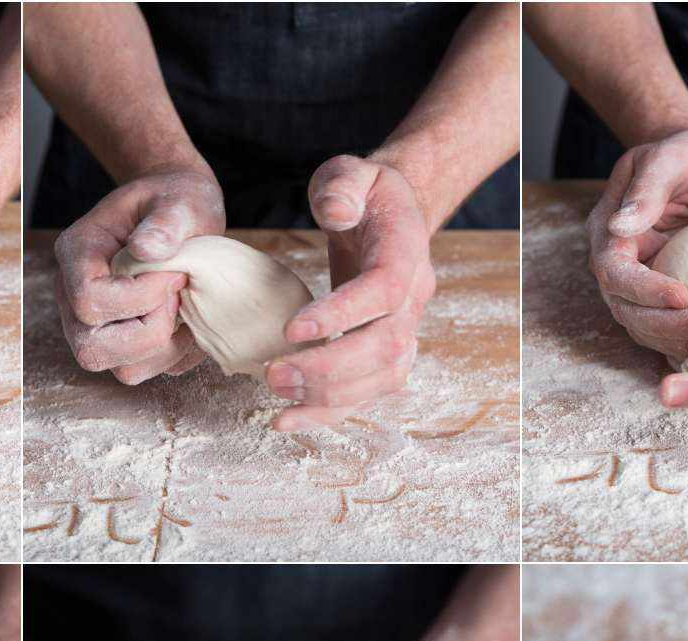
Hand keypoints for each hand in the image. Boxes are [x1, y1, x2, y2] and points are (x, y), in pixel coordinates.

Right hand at [53, 168, 223, 383]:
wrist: (181, 214)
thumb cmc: (175, 202)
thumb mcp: (179, 200)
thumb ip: (166, 221)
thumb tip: (147, 250)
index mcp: (78, 254)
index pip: (88, 301)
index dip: (138, 297)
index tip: (174, 272)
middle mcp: (75, 297)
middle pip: (93, 350)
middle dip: (149, 333)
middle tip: (177, 298)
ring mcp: (97, 327)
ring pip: (123, 371)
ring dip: (166, 348)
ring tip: (185, 309)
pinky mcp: (123, 346)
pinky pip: (149, 371)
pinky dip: (176, 355)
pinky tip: (188, 321)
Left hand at [262, 155, 437, 431]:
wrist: (394, 218)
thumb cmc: (366, 195)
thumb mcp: (351, 173)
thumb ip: (342, 186)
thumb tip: (336, 212)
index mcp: (406, 253)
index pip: (384, 291)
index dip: (343, 314)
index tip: (293, 330)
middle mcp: (414, 298)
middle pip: (386, 347)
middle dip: (330, 368)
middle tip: (272, 373)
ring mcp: (405, 330)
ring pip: (382, 379)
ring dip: (329, 397)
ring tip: (275, 393)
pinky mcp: (386, 353)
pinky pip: (367, 393)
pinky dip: (329, 413)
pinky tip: (288, 420)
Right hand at [587, 126, 687, 361]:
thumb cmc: (682, 155)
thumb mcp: (668, 161)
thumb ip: (646, 192)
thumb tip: (619, 225)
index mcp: (607, 234)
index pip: (615, 273)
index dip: (644, 290)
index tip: (683, 296)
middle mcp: (616, 264)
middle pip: (624, 309)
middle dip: (662, 325)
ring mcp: (637, 282)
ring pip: (641, 324)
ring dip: (671, 338)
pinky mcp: (660, 293)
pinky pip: (664, 324)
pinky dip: (681, 338)